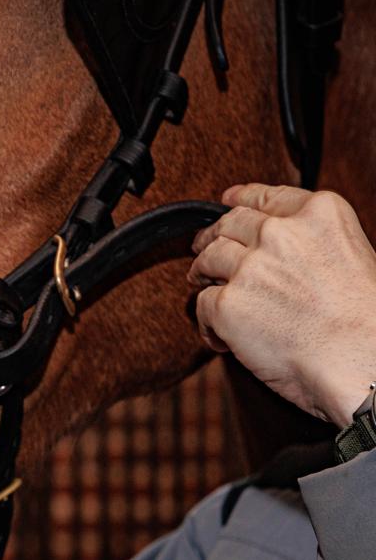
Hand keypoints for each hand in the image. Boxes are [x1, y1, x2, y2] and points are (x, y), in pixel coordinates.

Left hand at [189, 184, 375, 427]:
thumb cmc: (367, 323)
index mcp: (319, 214)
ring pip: (208, 259)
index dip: (241, 199)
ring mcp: (250, 267)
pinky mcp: (226, 303)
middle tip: (203, 249)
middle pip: (229, 224)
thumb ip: (314, 242)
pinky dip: (207, 323)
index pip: (267, 197)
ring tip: (206, 287)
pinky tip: (222, 338)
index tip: (227, 200)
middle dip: (212, 236)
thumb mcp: (353, 257)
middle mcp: (281, 233)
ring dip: (203, 273)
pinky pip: (201, 305)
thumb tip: (277, 245)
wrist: (361, 363)